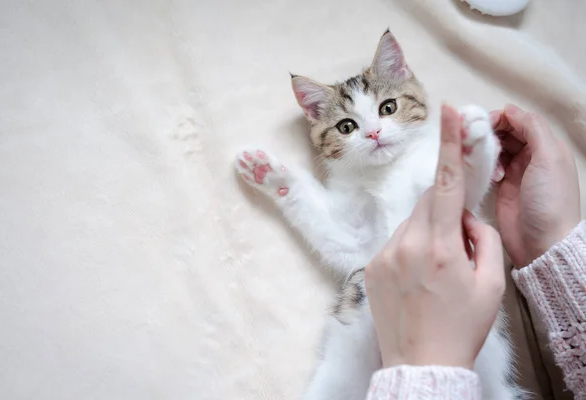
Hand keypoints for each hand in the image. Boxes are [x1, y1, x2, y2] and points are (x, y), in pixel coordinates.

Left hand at [365, 105, 505, 369]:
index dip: (449, 145)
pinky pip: (395, 243)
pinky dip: (410, 249)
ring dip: (427, 234)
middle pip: (426, 204)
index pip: (445, 185)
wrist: (421, 365)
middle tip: (458, 246)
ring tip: (436, 273)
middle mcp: (405, 245)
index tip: (448, 112)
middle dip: (444, 212)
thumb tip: (464, 219)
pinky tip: (418, 280)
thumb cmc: (460, 328)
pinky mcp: (370, 268)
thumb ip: (482, 238)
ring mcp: (383, 256)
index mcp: (439, 247)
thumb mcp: (490, 284)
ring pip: (410, 224)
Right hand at [491, 104, 580, 267]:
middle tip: (474, 140)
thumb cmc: (550, 200)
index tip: (483, 123)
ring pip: (494, 150)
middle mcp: (531, 156)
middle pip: (504, 133)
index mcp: (546, 146)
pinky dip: (482, 167)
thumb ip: (532, 128)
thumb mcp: (549, 157)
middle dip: (489, 133)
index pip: (519, 121)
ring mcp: (515, 173)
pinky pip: (487, 168)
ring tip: (480, 158)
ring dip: (484, 150)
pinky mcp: (501, 188)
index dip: (501, 118)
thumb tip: (510, 109)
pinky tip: (486, 173)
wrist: (543, 243)